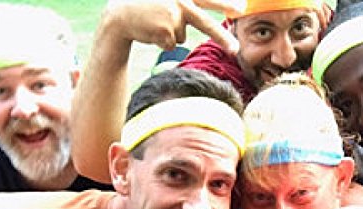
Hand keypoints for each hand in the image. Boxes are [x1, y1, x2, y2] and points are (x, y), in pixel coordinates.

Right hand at [105, 0, 239, 53]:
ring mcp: (172, 15)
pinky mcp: (165, 31)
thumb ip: (185, 6)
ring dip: (170, 33)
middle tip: (235, 50)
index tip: (242, 9)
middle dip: (221, 37)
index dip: (225, 3)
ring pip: (182, 36)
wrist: (119, 14)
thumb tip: (194, 27)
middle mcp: (179, 0)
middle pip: (204, 23)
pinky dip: (162, 42)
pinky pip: (171, 44)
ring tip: (154, 22)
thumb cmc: (145, 6)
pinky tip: (151, 31)